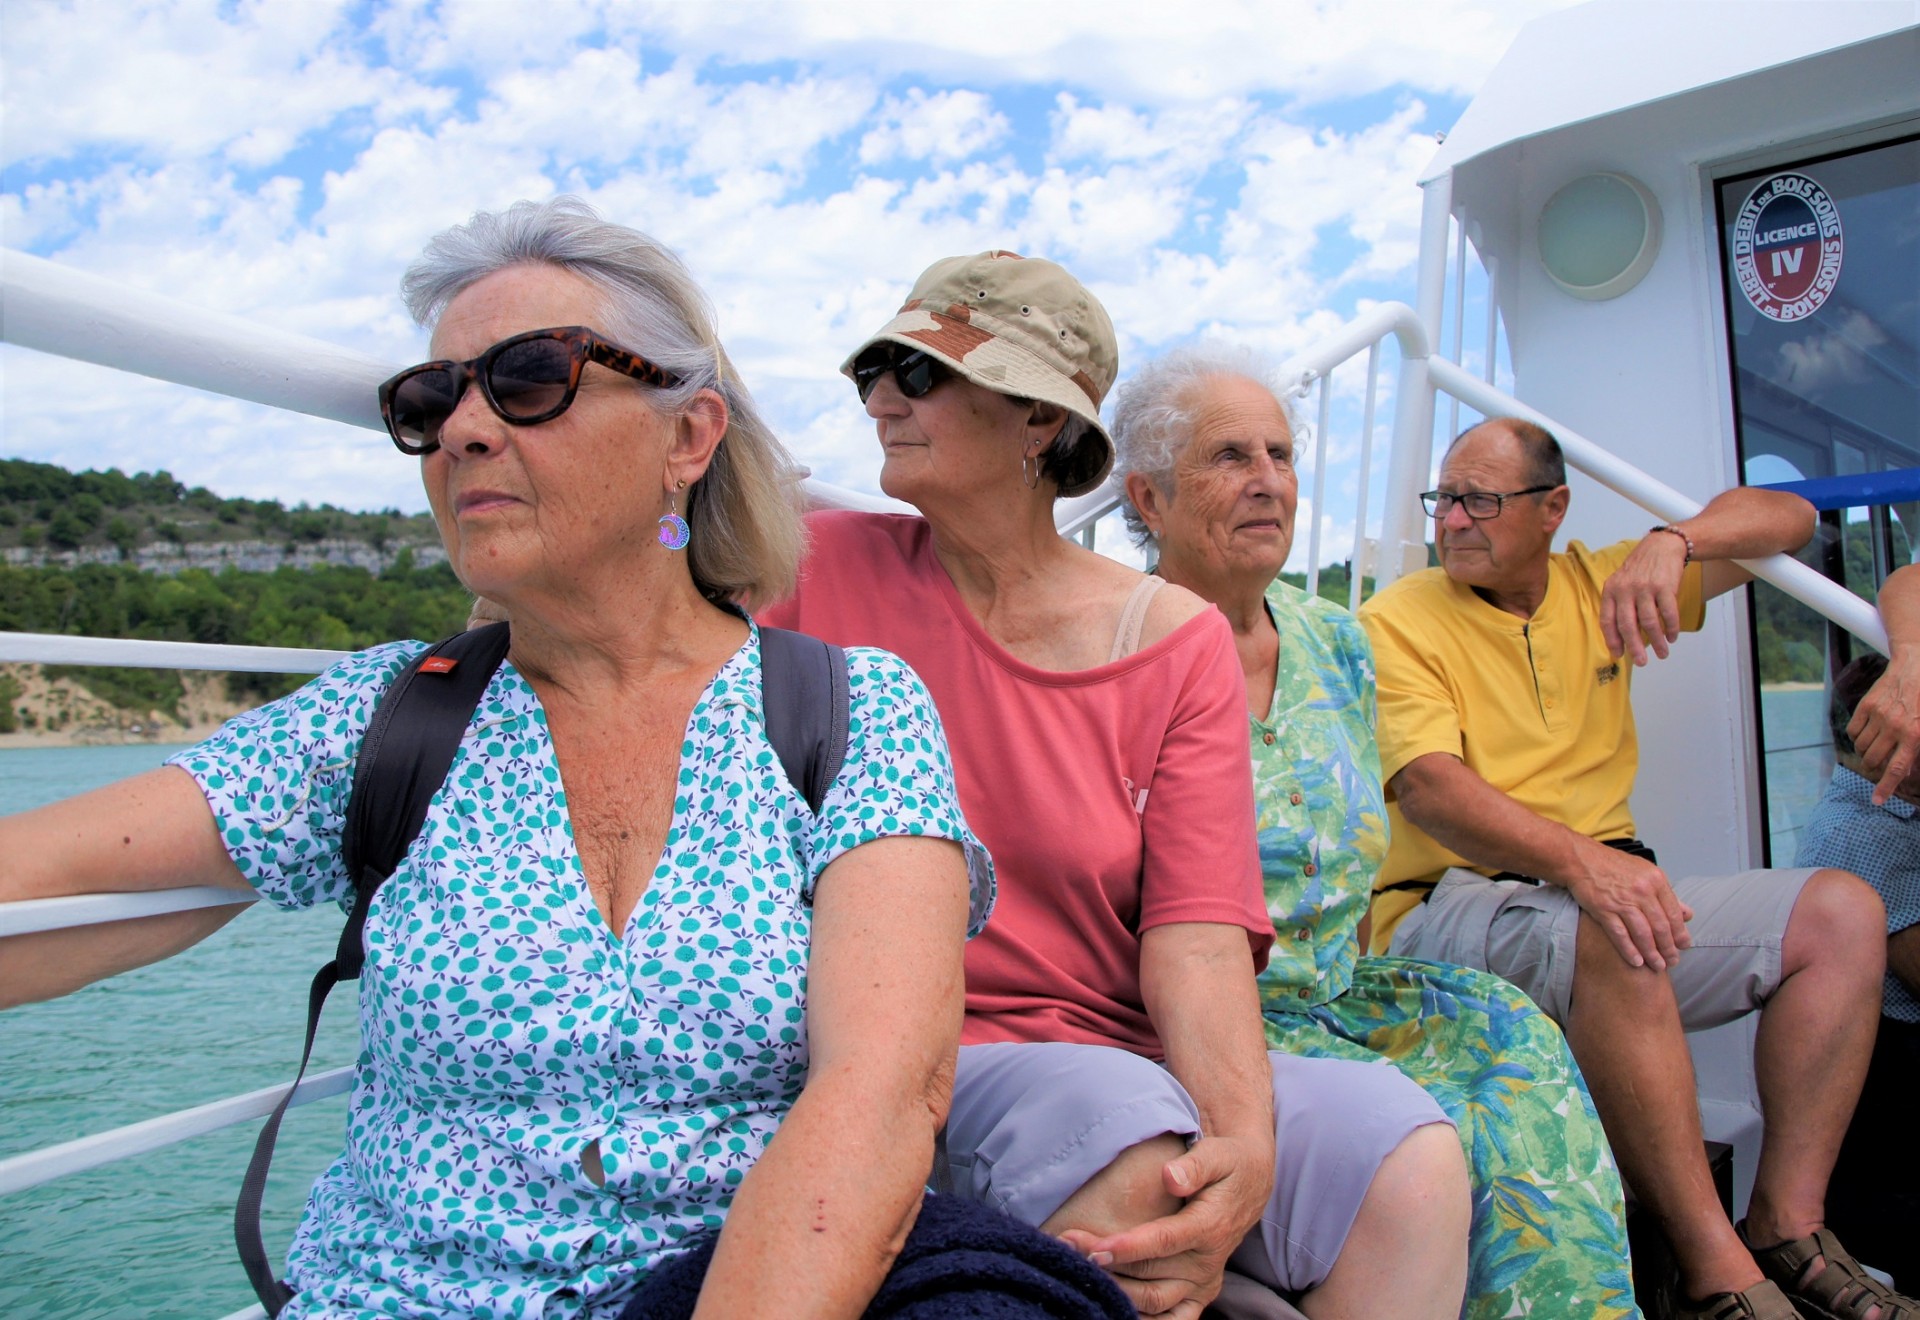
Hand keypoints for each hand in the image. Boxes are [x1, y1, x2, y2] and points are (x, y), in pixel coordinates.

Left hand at [1057, 1136, 1270, 1318]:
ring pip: (1154, 1301)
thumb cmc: (1228, 1164)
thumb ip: (1194, 1166)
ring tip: (1078, 1271)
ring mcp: (1203, 1282)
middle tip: (1066, 1247)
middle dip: (1106, 1265)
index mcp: (1210, 1226)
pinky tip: (1110, 1304)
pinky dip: (1143, 1318)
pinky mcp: (1199, 1293)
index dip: (1128, 1247)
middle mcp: (1208, 1262)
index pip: (1164, 1241)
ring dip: (1115, 1290)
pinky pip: (1172, 1319)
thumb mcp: (1217, 1155)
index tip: (1094, 1249)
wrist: (1251, 1184)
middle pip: (1150, 1273)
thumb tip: (1169, 1178)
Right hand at [1563, 842, 1693, 970]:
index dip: (1680, 933)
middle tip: (1672, 961)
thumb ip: (1666, 893)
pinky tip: (1636, 962)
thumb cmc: (1613, 865)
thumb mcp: (1645, 872)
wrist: (1580, 858)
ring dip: (1652, 953)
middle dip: (1668, 948)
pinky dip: (1629, 950)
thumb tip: (1687, 914)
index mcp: (1656, 880)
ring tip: (1658, 966)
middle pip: (1660, 927)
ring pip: (1643, 934)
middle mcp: (1642, 890)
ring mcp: (1622, 901)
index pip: (1674, 913)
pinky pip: (1620, 934)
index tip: (1683, 946)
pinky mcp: (1603, 909)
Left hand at [1601, 532, 1689, 664]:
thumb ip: (1620, 606)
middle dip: (1635, 647)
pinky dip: (1671, 628)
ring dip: (1657, 641)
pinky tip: (1672, 637)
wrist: (1662, 547)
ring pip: (1650, 622)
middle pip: (1628, 625)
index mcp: (1611, 591)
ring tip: (1662, 653)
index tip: (1619, 655)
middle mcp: (1626, 590)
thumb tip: (1622, 638)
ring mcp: (1645, 588)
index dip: (1612, 640)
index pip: (1607, 620)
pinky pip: (1668, 613)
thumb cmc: (1640, 570)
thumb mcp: (1621, 583)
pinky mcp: (1665, 586)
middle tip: (1642, 662)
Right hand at [1848, 653, 1919, 804]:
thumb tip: (1904, 769)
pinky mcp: (1866, 706)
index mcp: (1914, 735)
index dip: (1886, 787)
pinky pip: (1852, 731)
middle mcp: (1895, 727)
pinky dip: (1856, 737)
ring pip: (1861, 747)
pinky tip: (1866, 732)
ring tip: (1875, 744)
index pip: (1897, 768)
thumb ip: (1916, 749)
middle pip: (1874, 760)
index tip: (1876, 801)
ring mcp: (1878, 716)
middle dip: (1874, 766)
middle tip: (1879, 761)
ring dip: (1865, 751)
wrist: (1916, 666)